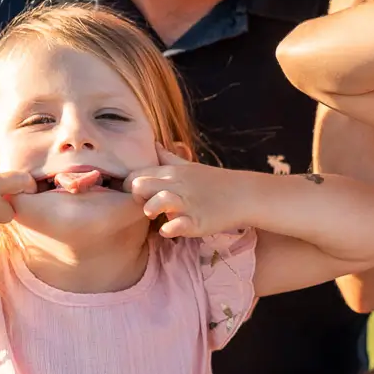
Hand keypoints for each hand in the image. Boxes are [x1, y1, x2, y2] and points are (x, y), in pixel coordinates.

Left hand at [129, 157, 250, 238]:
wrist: (245, 194)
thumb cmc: (215, 181)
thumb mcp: (190, 165)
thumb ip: (168, 158)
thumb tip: (154, 144)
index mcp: (172, 172)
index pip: (135, 174)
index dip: (128, 186)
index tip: (135, 195)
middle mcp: (176, 186)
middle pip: (139, 186)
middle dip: (135, 197)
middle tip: (143, 205)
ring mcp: (187, 204)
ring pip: (155, 202)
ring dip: (150, 210)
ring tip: (156, 216)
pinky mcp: (198, 222)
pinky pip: (176, 226)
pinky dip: (170, 228)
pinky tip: (170, 229)